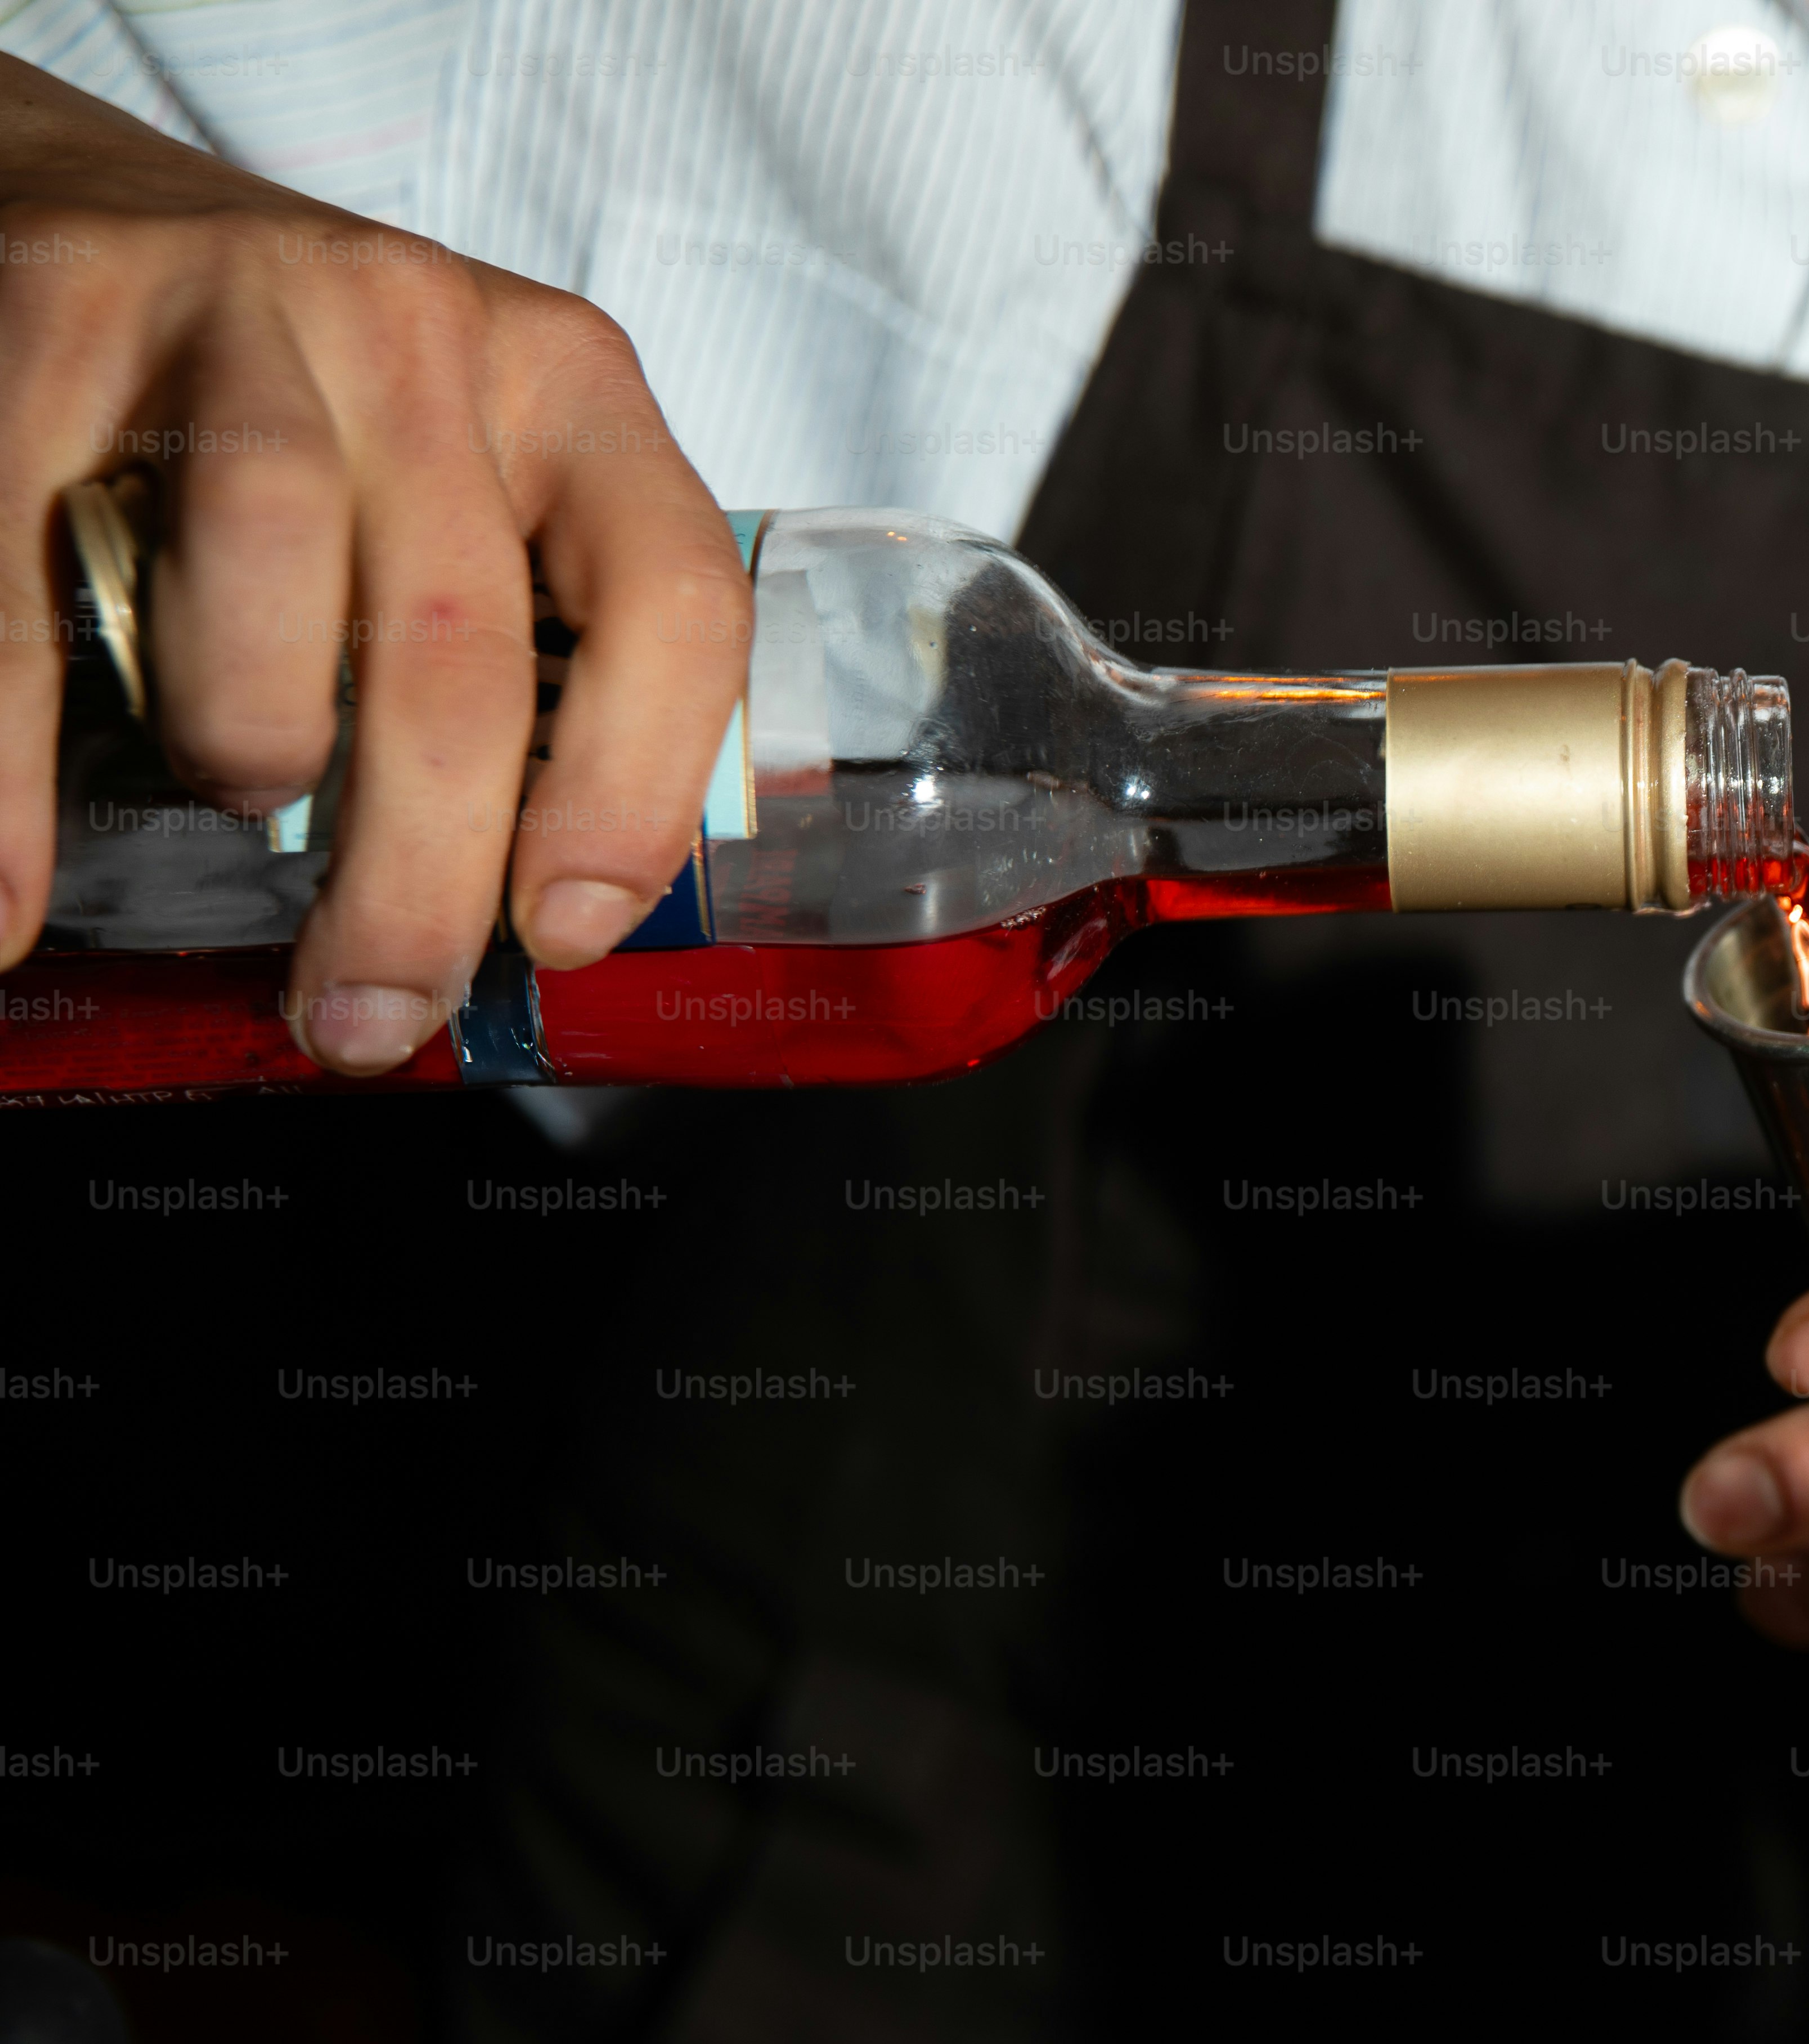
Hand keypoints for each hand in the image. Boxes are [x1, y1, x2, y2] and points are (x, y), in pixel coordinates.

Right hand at [0, 58, 746, 1069]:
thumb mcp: (462, 482)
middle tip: (370, 1012)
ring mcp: (230, 313)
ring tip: (238, 812)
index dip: (634, 792)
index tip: (566, 933)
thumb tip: (514, 918)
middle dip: (417, 871)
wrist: (74, 195)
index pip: (671, 604)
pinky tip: (9, 894)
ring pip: (272, 559)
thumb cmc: (308, 402)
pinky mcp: (46, 322)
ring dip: (256, 743)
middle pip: (457, 639)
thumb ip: (515, 653)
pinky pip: (26, 576)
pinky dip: (14, 765)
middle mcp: (418, 334)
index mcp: (568, 390)